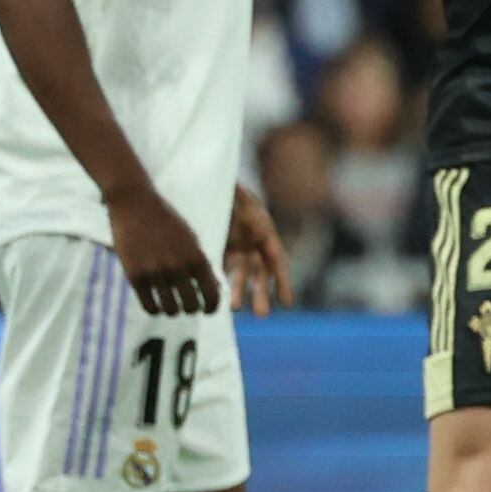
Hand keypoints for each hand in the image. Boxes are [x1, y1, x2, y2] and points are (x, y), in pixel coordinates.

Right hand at [108, 185, 222, 313]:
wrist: (135, 203)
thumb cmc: (166, 221)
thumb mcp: (190, 239)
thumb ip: (201, 264)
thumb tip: (213, 292)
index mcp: (197, 257)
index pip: (212, 295)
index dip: (212, 307)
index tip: (207, 310)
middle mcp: (178, 267)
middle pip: (191, 306)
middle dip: (191, 308)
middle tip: (187, 306)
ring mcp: (155, 272)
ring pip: (170, 310)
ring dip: (172, 310)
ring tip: (171, 304)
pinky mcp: (135, 276)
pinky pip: (150, 307)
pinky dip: (155, 309)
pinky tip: (155, 302)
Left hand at [224, 186, 289, 314]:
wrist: (203, 176)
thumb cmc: (222, 182)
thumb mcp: (233, 190)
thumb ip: (238, 199)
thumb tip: (243, 206)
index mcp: (262, 227)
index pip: (276, 257)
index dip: (282, 280)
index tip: (287, 303)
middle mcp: (252, 239)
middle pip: (259, 270)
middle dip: (261, 292)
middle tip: (262, 315)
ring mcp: (234, 243)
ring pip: (240, 272)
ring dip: (239, 290)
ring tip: (234, 308)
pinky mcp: (217, 245)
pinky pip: (221, 266)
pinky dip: (221, 280)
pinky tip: (218, 294)